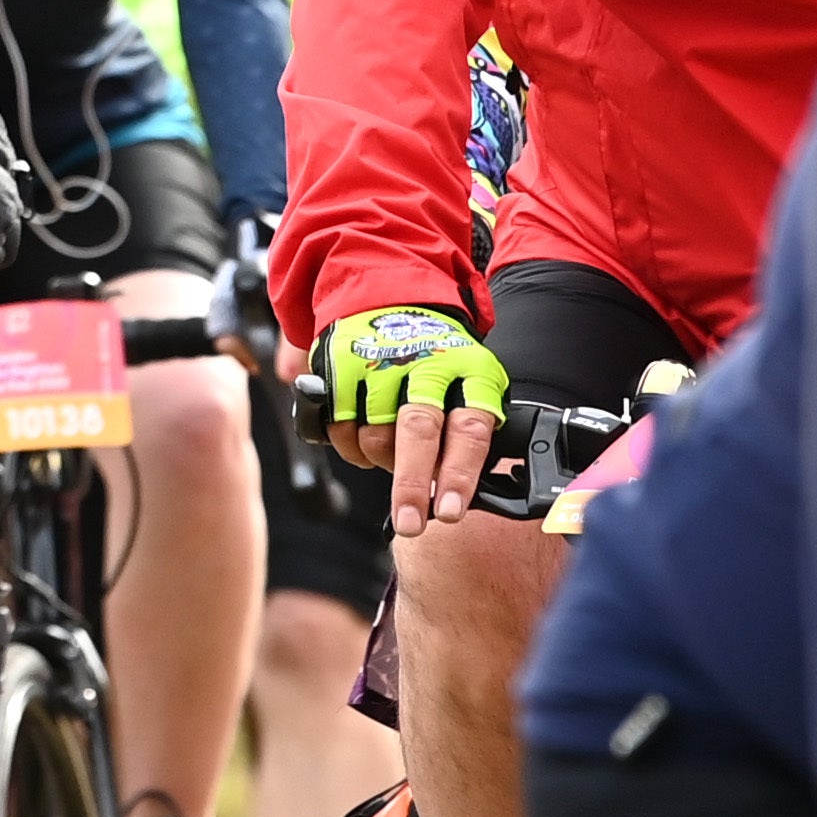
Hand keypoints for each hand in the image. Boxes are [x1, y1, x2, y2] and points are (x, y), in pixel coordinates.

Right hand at [324, 305, 510, 525]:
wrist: (388, 293)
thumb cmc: (440, 358)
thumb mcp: (474, 380)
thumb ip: (474, 428)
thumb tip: (474, 492)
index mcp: (470, 372)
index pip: (470, 429)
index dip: (460, 474)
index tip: (450, 513)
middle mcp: (426, 365)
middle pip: (418, 432)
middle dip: (413, 485)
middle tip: (412, 523)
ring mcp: (381, 363)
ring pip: (377, 435)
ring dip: (384, 465)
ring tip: (395, 466)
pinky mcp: (343, 364)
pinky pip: (342, 426)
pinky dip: (352, 450)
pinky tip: (365, 449)